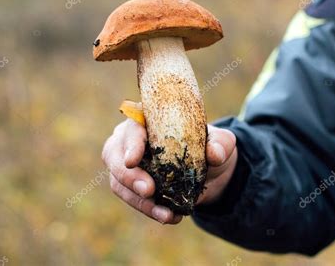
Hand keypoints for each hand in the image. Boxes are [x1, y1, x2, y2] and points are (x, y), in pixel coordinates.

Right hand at [102, 119, 236, 223]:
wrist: (208, 171)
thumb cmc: (208, 146)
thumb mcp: (221, 142)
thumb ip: (220, 144)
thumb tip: (214, 154)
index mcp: (147, 118)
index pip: (132, 126)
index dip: (130, 143)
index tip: (133, 160)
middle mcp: (129, 138)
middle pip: (113, 154)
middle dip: (129, 176)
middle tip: (149, 191)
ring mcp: (125, 162)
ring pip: (119, 182)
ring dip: (140, 201)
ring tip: (165, 214)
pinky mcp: (129, 185)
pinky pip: (131, 198)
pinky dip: (148, 209)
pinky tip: (169, 216)